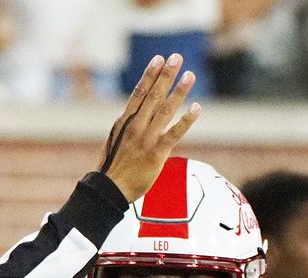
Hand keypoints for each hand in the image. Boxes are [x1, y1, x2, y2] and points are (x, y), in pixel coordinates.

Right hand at [99, 53, 200, 203]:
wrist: (110, 189)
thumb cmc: (113, 167)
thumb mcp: (115, 140)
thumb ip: (127, 125)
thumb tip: (134, 113)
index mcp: (125, 121)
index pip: (139, 93)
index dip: (149, 75)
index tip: (158, 59)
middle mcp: (136, 126)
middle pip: (153, 95)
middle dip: (166, 75)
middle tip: (176, 58)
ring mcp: (147, 138)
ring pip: (165, 110)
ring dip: (179, 91)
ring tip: (190, 75)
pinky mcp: (157, 152)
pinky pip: (175, 133)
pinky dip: (186, 120)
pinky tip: (196, 108)